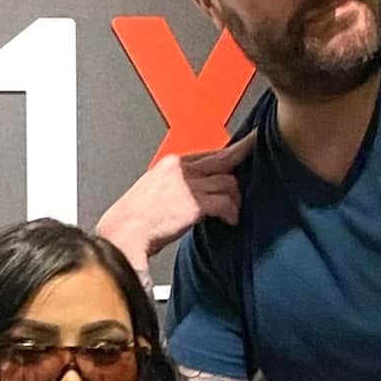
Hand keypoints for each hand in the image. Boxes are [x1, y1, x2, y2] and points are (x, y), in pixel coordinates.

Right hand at [96, 130, 257, 268]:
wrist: (123, 234)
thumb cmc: (135, 220)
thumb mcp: (153, 191)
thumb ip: (175, 185)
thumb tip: (197, 191)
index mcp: (170, 164)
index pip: (207, 153)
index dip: (228, 152)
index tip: (241, 146)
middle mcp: (180, 169)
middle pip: (222, 159)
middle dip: (243, 153)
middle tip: (256, 146)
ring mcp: (187, 185)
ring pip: (227, 182)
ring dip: (234, 200)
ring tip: (232, 213)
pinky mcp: (193, 204)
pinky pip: (224, 203)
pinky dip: (231, 213)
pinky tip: (230, 222)